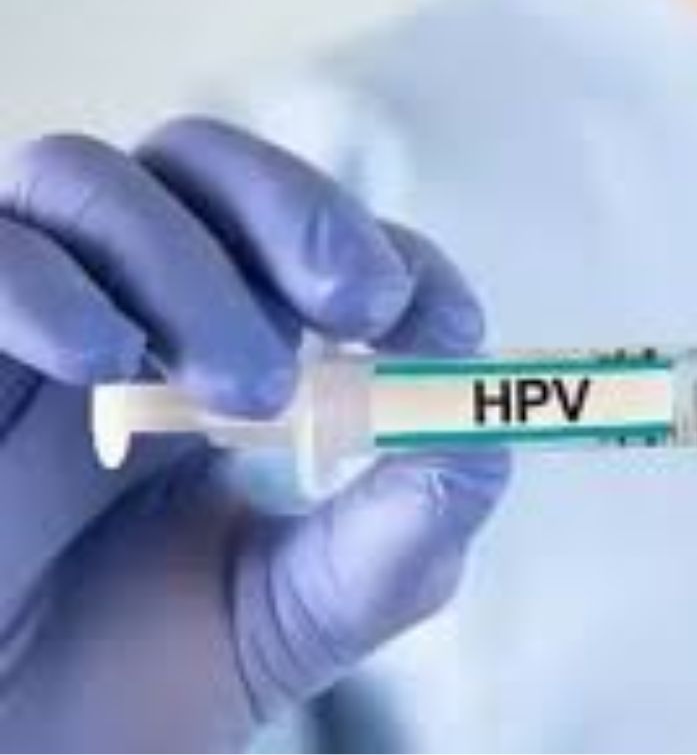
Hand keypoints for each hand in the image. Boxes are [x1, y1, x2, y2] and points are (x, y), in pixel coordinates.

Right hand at [0, 118, 508, 750]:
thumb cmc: (116, 699)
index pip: (302, 242)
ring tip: (248, 394)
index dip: (386, 254)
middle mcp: (112, 318)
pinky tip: (108, 366)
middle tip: (363, 307)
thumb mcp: (291, 617)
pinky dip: (51, 285)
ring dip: (194, 267)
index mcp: (206, 363)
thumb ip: (393, 542)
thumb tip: (481, 443)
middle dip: (299, 212)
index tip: (442, 321)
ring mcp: (14, 327)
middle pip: (201, 164)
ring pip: (92, 181)